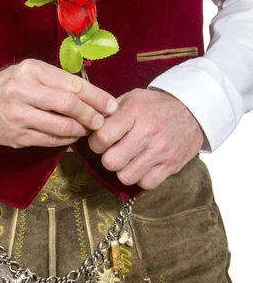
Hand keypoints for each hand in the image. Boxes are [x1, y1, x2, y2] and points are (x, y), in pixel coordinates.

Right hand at [0, 59, 117, 147]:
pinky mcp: (16, 136)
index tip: (112, 105)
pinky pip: (50, 140)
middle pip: (69, 105)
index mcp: (31, 71)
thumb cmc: (11, 84)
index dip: (97, 97)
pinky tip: (72, 135)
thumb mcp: (31, 72)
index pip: (72, 84)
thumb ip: (59, 80)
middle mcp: (23, 92)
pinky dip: (66, 139)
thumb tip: (95, 96)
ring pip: (61, 126)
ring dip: (81, 130)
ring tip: (89, 129)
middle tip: (102, 121)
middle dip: (91, 115)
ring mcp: (18, 116)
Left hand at [88, 88, 205, 189]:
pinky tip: (142, 166)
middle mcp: (148, 131)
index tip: (101, 141)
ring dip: (122, 171)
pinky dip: (141, 178)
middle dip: (107, 159)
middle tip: (113, 152)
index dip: (96, 142)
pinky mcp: (172, 165)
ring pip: (126, 177)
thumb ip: (110, 112)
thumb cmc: (156, 106)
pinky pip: (146, 184)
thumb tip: (89, 126)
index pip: (103, 137)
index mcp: (135, 112)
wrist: (193, 111)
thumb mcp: (133, 98)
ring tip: (127, 160)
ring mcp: (161, 150)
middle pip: (111, 161)